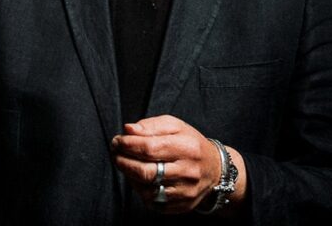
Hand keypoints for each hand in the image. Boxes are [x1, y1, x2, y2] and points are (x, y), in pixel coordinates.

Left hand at [110, 114, 229, 213]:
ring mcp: (186, 191)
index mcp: (187, 147)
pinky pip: (153, 203)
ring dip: (130, 177)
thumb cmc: (190, 144)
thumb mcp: (175, 126)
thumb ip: (151, 125)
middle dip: (123, 162)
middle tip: (115, 154)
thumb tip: (128, 129)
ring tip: (127, 166)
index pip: (149, 148)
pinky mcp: (183, 205)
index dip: (128, 145)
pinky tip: (139, 180)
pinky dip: (141, 191)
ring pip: (147, 190)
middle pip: (146, 172)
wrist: (215, 169)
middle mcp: (188, 171)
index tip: (117, 141)